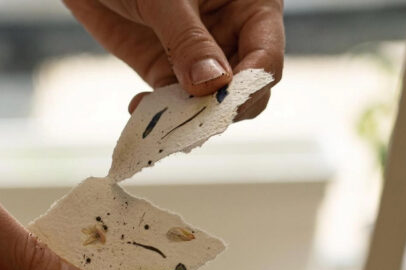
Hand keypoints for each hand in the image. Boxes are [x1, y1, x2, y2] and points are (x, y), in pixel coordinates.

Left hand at [65, 0, 284, 119]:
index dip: (249, 85)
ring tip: (162, 121)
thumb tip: (213, 85)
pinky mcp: (167, 70)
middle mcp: (232, 35)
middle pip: (245, 90)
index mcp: (251, 7)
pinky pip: (173, 104)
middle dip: (221, 109)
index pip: (267, 58)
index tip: (221, 102)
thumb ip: (188, 40)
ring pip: (209, 104)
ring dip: (187, 118)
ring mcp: (200, 57)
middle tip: (192, 120)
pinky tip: (139, 109)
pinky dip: (159, 114)